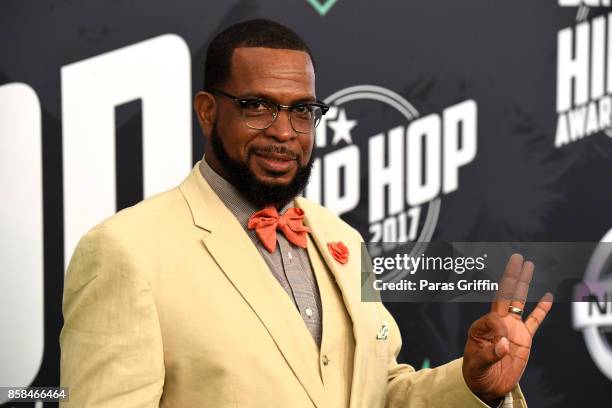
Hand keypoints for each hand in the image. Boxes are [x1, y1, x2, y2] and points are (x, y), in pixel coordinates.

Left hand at [462, 253, 552, 403]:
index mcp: (481, 326)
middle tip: (516, 258)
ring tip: (528, 266)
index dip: (499, 329)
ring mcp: (511, 328)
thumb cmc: (476, 374)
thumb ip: (490, 354)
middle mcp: (496, 323)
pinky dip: (541, 309)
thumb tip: (505, 344)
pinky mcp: (523, 338)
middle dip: (510, 276)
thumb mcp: (477, 365)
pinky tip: (547, 295)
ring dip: (523, 284)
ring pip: (518, 301)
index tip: (502, 345)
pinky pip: (534, 320)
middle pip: (504, 294)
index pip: (493, 317)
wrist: (486, 387)